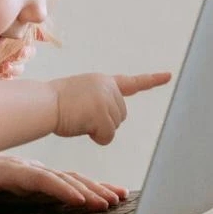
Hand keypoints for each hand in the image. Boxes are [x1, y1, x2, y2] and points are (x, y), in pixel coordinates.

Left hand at [0, 155, 127, 213]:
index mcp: (8, 171)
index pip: (38, 179)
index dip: (58, 188)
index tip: (77, 198)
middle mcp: (29, 169)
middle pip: (61, 178)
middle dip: (85, 191)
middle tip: (108, 203)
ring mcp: (39, 173)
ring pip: (72, 179)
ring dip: (95, 188)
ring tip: (119, 198)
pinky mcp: (45, 180)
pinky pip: (72, 182)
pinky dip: (93, 188)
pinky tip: (113, 194)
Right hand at [47, 71, 170, 144]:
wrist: (43, 103)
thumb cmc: (54, 104)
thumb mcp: (80, 96)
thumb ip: (98, 103)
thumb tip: (106, 127)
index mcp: (103, 81)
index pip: (132, 82)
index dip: (151, 81)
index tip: (169, 76)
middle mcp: (109, 87)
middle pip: (120, 115)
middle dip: (104, 121)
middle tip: (81, 116)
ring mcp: (107, 99)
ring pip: (114, 126)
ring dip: (98, 129)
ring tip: (78, 118)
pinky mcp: (103, 114)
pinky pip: (108, 136)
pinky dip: (96, 137)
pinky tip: (81, 127)